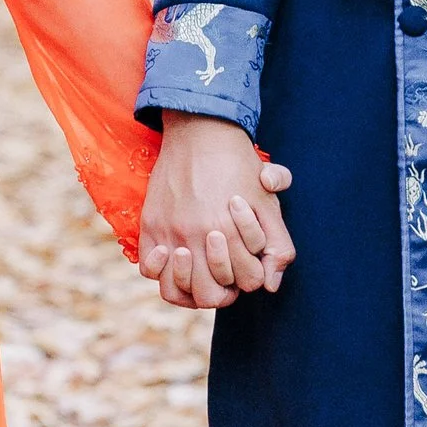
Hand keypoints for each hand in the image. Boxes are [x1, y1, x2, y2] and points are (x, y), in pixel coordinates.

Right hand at [139, 116, 295, 311]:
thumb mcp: (268, 202)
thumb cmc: (239, 166)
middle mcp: (196, 236)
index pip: (248, 282)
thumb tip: (271, 285)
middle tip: (227, 270)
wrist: (201, 131)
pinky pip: (149, 270)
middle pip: (212, 295)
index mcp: (230, 231)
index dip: (253, 274)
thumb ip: (277, 245)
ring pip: (178, 289)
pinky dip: (162, 272)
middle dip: (226, 286)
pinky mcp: (152, 225)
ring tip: (202, 269)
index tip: (248, 260)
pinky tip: (175, 256)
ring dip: (193, 285)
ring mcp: (170, 232)